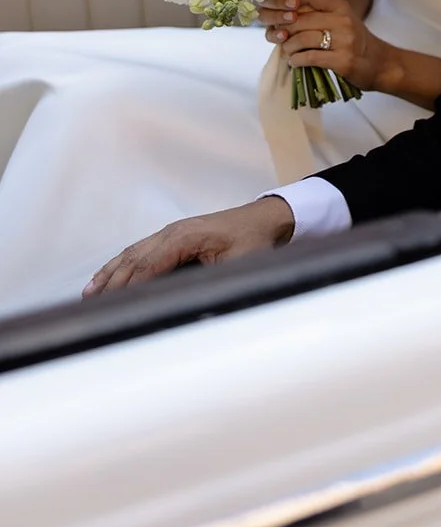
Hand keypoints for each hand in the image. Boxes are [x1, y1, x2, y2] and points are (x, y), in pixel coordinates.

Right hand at [83, 197, 294, 295]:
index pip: (149, 265)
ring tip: (89, 294)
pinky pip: (141, 249)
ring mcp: (172, 232)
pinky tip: (108, 275)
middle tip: (92, 307)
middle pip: (134, 260)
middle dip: (112, 283)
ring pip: (132, 254)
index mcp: (186, 237)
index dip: (129, 286)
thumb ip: (214, 281)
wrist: (266, 219)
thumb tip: (191, 300)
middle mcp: (173, 232)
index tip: (111, 305)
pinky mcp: (174, 236)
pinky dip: (121, 263)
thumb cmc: (255, 240)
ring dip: (110, 273)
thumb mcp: (239, 265)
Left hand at [259, 0, 386, 92]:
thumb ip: (320, 9)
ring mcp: (344, 41)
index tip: (283, 13)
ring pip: (302, 38)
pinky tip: (294, 62)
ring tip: (287, 51)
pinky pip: (310, 57)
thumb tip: (289, 2)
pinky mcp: (342, 60)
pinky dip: (297, 60)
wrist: (379, 63)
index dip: (292, 1)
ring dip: (288, 47)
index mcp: (342, 6)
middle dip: (285, 29)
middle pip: (301, 19)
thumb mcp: (342, 18)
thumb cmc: (355, 40)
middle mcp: (343, 20)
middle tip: (279, 37)